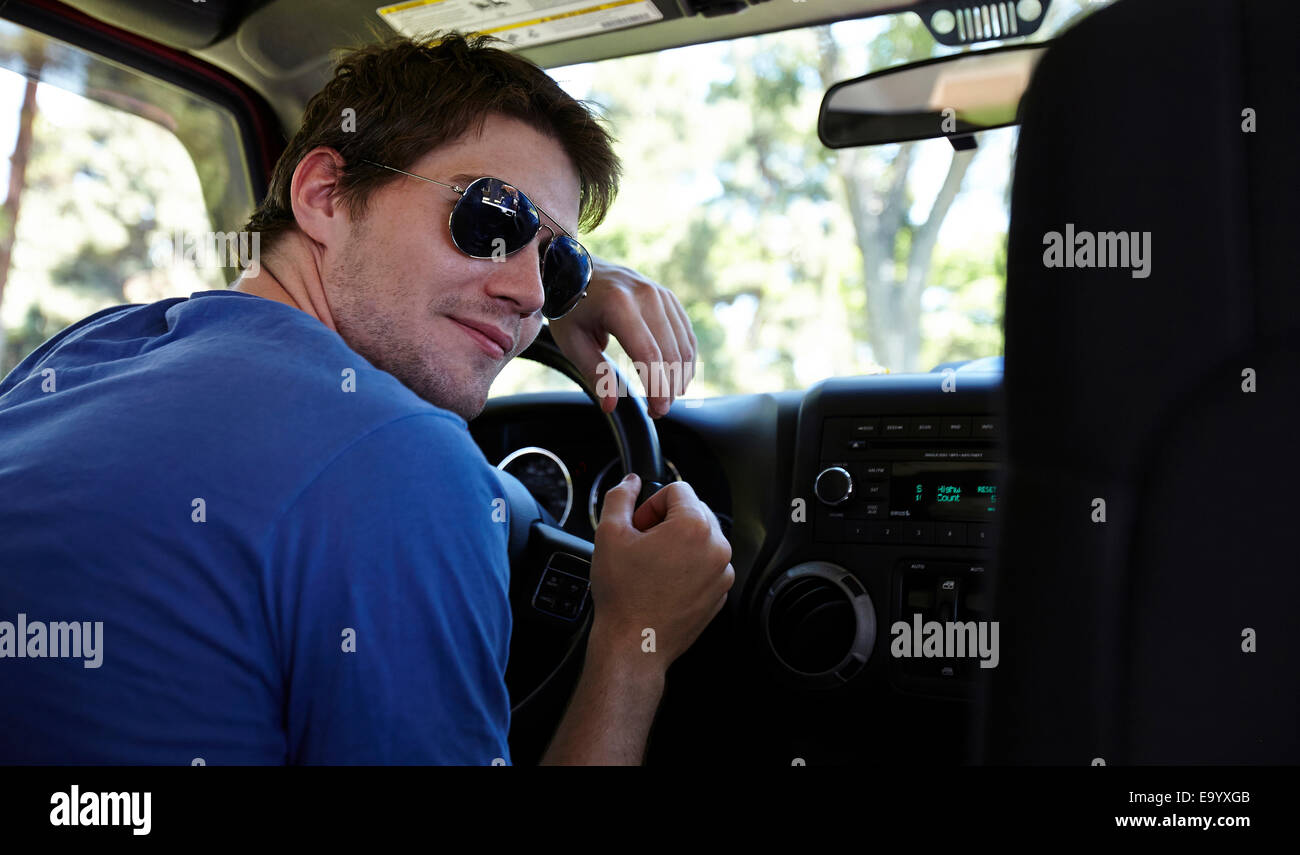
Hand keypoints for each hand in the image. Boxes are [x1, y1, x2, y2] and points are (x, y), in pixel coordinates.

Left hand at [547, 257, 696, 417]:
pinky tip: (676, 377)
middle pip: (670, 352)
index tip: (657, 410)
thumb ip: (595, 373)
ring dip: (679, 376)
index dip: (657, 387)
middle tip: (657, 410)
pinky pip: (685, 333)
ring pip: (683, 345)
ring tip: (665, 397)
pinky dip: (684, 358)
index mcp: (619, 305)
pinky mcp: (667, 296)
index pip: (648, 354)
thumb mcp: (573, 341)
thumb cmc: (570, 308)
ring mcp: (660, 293)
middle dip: (669, 388)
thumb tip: (610, 406)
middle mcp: (645, 295)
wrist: (575, 269)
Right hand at [587, 473, 733, 670]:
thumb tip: (630, 482)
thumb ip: (620, 497)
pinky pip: (707, 564)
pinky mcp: (721, 592)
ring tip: (652, 564)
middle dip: (667, 520)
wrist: (635, 643)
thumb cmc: (623, 595)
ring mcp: (722, 572)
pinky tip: (664, 581)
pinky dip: (689, 566)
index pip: (677, 489)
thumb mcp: (609, 534)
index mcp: (694, 527)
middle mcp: (717, 547)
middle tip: (642, 543)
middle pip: (694, 511)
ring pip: (702, 538)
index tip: (638, 524)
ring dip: (679, 542)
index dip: (651, 503)